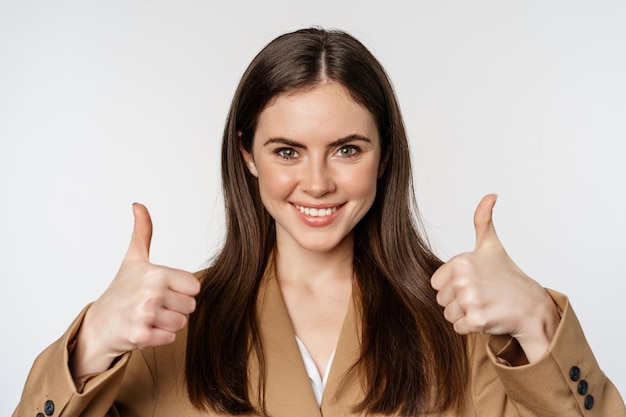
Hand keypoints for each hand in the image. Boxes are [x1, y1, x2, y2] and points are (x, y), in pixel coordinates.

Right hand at [70, 203, 200, 377]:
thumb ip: (142, 232)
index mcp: (156, 273)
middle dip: (175, 308)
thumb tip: (138, 205)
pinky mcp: (141, 336)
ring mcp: (145, 315)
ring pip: (182, 323)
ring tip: (149, 317)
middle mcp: (152, 292)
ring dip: (168, 323)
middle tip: (154, 305)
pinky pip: (170, 338)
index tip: (163, 290)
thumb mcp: (134, 259)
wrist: (98, 324)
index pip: (195, 287)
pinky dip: (160, 337)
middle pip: (190, 306)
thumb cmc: (121, 290)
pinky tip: (144, 329)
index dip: (181, 291)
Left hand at [430, 194, 559, 362]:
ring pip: (448, 314)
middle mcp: (464, 279)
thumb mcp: (491, 245)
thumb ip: (483, 220)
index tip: (472, 282)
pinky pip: (457, 328)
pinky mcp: (476, 320)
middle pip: (441, 299)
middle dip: (458, 301)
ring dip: (464, 315)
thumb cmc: (508, 276)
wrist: (532, 306)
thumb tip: (491, 195)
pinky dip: (470, 327)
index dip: (452, 285)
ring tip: (484, 305)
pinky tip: (487, 317)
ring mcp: (470, 300)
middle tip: (481, 295)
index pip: (436, 282)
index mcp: (462, 261)